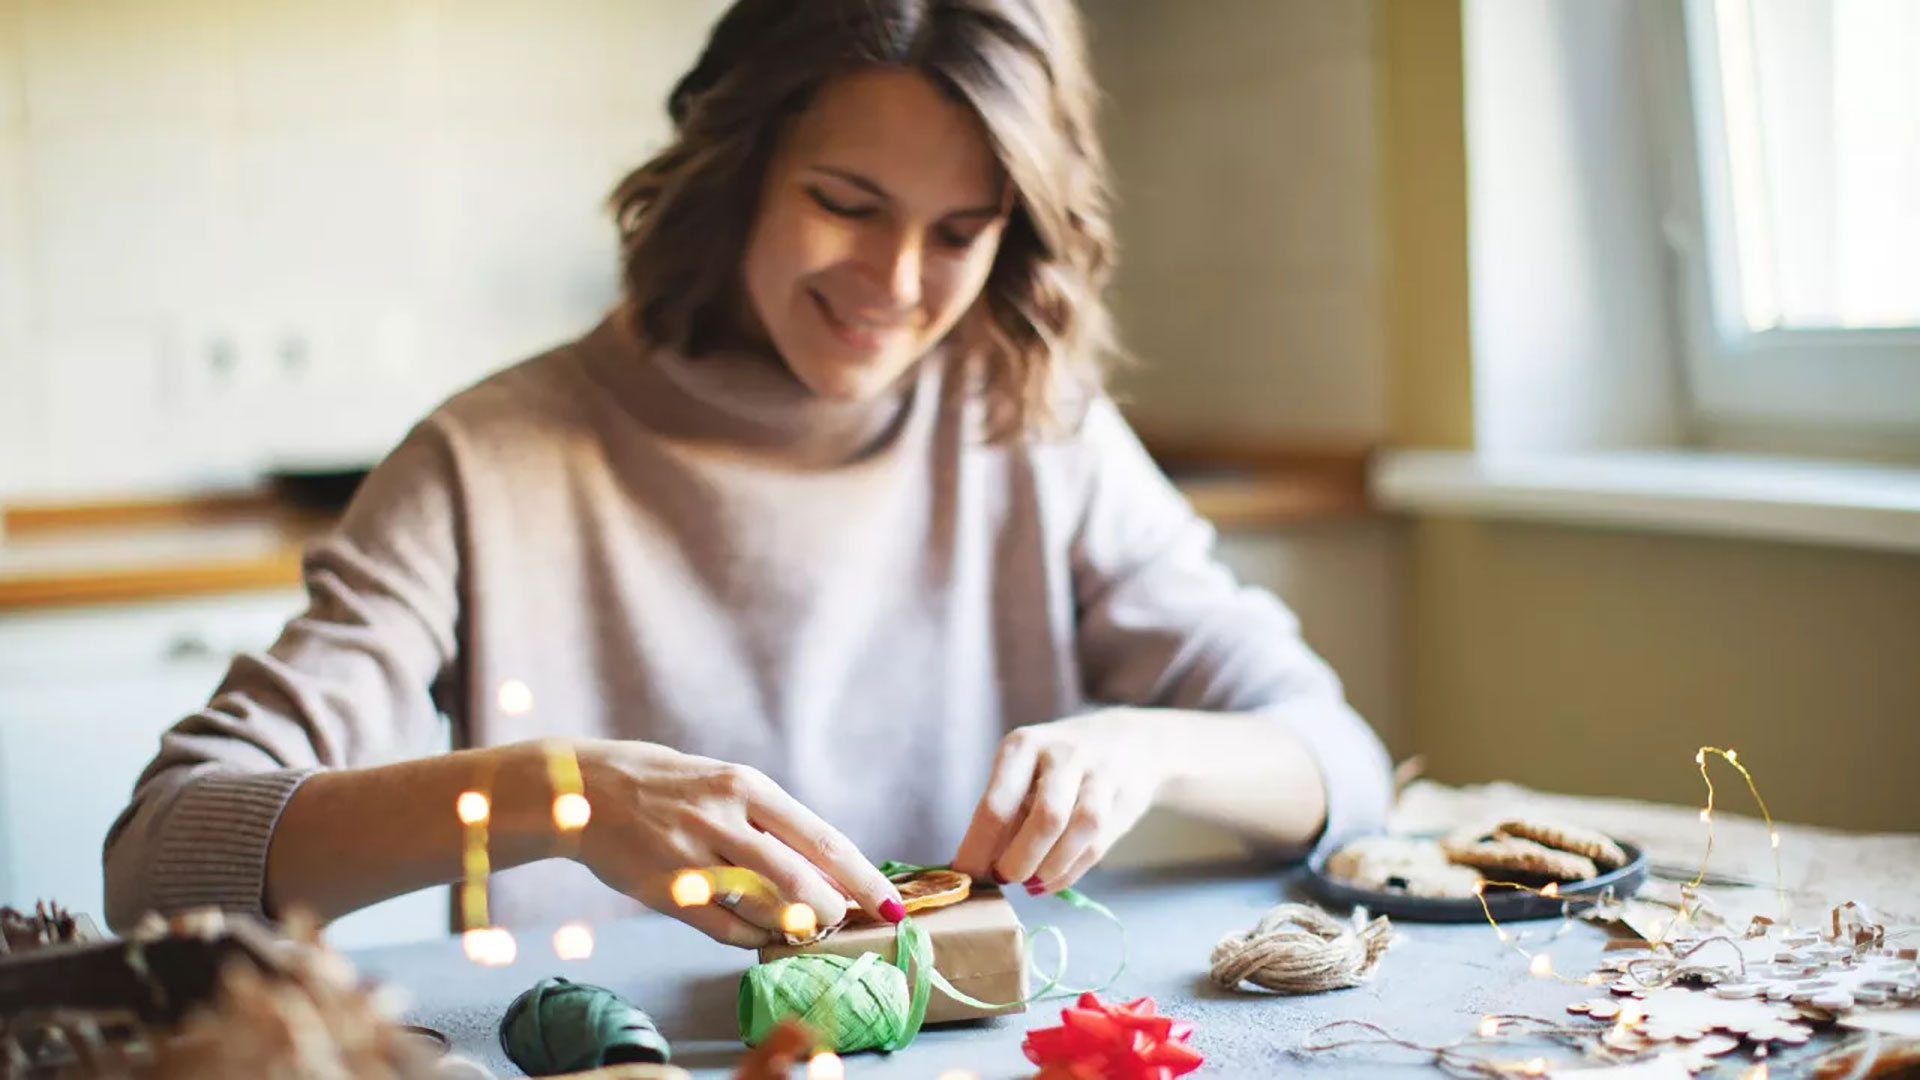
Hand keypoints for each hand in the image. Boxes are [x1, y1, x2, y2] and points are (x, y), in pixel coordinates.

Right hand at [573, 740, 903, 946]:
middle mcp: (724, 818)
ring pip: (766, 906)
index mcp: (746, 786)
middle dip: (836, 910)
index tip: (892, 905)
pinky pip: (725, 928)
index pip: (823, 840)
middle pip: (802, 879)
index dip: (864, 878)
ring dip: (797, 926)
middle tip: (846, 922)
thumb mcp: (722, 783)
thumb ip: (766, 821)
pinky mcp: (667, 890)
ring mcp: (693, 856)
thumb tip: (823, 865)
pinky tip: (764, 934)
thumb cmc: (663, 784)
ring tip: (807, 928)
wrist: (582, 791)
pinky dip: (754, 937)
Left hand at [949, 710, 1164, 894]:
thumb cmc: (1058, 765)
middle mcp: (1063, 754)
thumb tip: (975, 868)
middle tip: (1004, 879)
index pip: (996, 804)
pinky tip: (1053, 880)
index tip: (965, 876)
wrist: (1128, 740)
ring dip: (1051, 867)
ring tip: (1031, 883)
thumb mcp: (1024, 772)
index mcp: (1023, 745)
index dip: (978, 849)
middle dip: (1020, 860)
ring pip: (1080, 828)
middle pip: (1045, 817)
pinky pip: (1098, 843)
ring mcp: (1099, 774)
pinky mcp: (1125, 797)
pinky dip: (1071, 871)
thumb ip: (1004, 816)